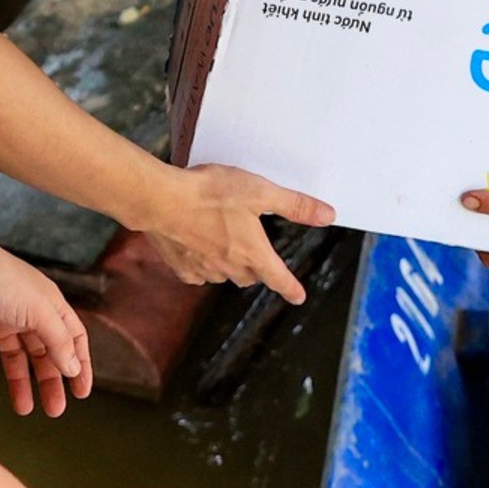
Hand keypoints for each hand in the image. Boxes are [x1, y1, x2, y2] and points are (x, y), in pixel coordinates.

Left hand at [0, 246, 92, 417]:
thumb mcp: (37, 310)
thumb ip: (57, 340)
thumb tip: (73, 367)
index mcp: (46, 304)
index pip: (71, 338)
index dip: (79, 364)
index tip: (81, 393)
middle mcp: (24, 313)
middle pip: (43, 353)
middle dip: (49, 381)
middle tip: (54, 410)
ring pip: (13, 359)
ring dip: (19, 384)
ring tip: (23, 410)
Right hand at [138, 162, 335, 303]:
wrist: (160, 200)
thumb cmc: (209, 193)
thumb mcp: (259, 191)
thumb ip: (294, 205)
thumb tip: (328, 215)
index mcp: (253, 251)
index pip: (279, 277)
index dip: (291, 288)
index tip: (298, 296)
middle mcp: (230, 265)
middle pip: (251, 276)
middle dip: (257, 269)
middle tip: (256, 254)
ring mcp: (204, 268)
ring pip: (225, 275)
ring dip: (230, 266)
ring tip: (226, 245)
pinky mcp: (180, 265)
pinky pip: (198, 274)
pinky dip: (203, 267)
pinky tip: (198, 251)